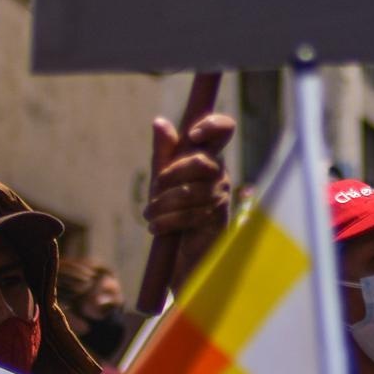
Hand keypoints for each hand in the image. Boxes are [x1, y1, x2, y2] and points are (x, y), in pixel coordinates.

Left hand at [146, 108, 235, 296]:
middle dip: (169, 176)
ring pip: (188, 192)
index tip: (192, 135)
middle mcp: (220, 173)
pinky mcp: (217, 219)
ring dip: (161, 205)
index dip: (213, 125)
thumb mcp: (164, 179)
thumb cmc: (175, 209)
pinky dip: (166, 222)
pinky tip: (156, 228)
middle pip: (198, 162)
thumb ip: (164, 152)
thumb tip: (159, 121)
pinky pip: (189, 215)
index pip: (224, 129)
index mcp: (209, 157)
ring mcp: (221, 196)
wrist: (184, 251)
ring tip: (149, 215)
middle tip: (153, 191)